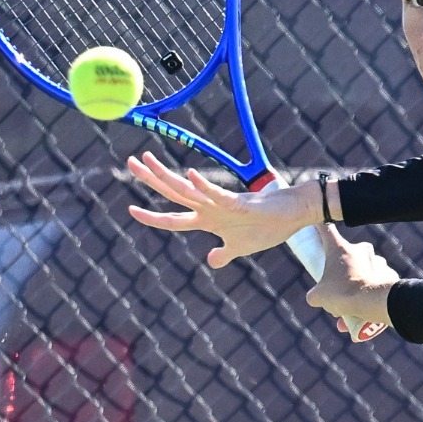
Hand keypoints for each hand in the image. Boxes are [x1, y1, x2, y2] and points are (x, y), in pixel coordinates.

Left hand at [125, 153, 314, 266]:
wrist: (292, 215)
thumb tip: (212, 261)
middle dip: (150, 178)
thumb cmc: (267, 228)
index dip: (151, 217)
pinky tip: (189, 175)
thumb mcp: (240, 248)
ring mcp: (221, 203)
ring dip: (165, 176)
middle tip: (130, 162)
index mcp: (207, 220)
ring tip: (146, 160)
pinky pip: (217, 194)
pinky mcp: (239, 202)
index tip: (130, 209)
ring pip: (187, 189)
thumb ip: (224, 254)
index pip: (172, 219)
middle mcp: (209, 208)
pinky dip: (204, 186)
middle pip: (173, 193)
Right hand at [306, 226, 397, 332]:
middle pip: (346, 252)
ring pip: (363, 266)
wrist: (372, 301)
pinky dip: (371, 288)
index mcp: (339, 247)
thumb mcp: (319, 296)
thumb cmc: (342, 294)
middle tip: (337, 284)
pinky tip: (367, 302)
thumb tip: (315, 297)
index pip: (325, 228)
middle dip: (341, 267)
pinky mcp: (388, 272)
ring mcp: (376, 259)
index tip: (317, 227)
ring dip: (357, 279)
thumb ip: (315, 294)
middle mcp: (359, 248)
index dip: (320, 227)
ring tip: (352, 299)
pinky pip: (377, 278)